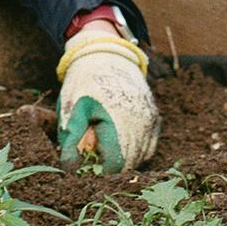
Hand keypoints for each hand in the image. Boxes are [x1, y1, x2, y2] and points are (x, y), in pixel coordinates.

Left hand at [55, 9, 158, 171]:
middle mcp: (142, 124)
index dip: (96, 171)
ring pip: (140, 158)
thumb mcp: (72, 108)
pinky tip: (117, 140)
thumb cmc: (85, 81)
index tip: (82, 165)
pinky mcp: (155, 119)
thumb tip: (71, 169)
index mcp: (121, 121)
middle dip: (108, 166)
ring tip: (101, 142)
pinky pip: (148, 147)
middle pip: (128, 165)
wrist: (107, 54)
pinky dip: (134, 150)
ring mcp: (152, 121)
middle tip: (89, 153)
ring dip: (121, 159)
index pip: (114, 166)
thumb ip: (71, 140)